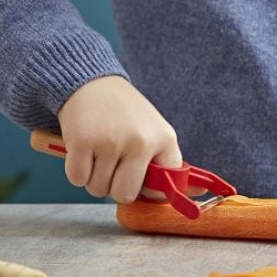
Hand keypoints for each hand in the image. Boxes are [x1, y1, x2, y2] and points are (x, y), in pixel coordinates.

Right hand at [57, 75, 181, 202]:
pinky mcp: (83, 141)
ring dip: (93, 177)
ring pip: (97, 189)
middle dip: (114, 186)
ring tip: (98, 150)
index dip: (147, 188)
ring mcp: (111, 141)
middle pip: (124, 195)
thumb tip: (200, 192)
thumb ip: (168, 163)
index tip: (139, 177)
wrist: (91, 82)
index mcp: (164, 139)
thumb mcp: (154, 131)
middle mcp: (141, 141)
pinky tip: (84, 148)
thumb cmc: (125, 113)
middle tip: (113, 163)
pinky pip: (77, 179)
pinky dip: (77, 170)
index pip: (164, 188)